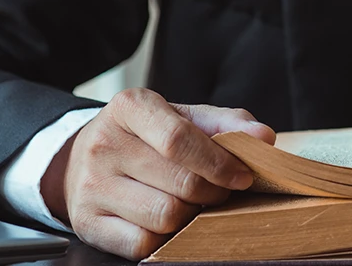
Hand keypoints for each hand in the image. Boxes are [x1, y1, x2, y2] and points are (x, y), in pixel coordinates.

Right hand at [39, 88, 275, 259]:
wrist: (88, 158)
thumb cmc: (149, 137)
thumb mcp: (185, 117)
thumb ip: (226, 124)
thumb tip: (263, 137)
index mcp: (130, 108)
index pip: (178, 140)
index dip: (218, 163)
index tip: (243, 177)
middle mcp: (103, 144)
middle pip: (181, 183)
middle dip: (213, 193)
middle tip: (219, 192)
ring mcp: (91, 186)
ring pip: (165, 216)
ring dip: (191, 216)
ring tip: (192, 204)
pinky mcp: (88, 222)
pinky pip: (142, 243)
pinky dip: (166, 239)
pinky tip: (168, 222)